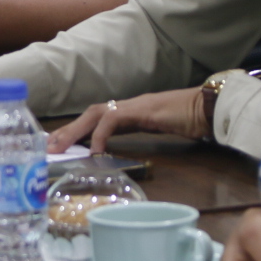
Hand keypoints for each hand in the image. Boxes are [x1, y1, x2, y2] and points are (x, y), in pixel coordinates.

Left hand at [45, 87, 206, 153]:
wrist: (211, 108)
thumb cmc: (190, 121)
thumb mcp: (159, 132)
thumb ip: (140, 137)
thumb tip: (121, 154)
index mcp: (130, 112)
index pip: (95, 119)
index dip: (76, 130)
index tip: (59, 145)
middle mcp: (129, 106)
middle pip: (89, 114)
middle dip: (67, 131)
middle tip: (48, 148)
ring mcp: (135, 106)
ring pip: (96, 113)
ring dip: (75, 130)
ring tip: (60, 147)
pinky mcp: (142, 110)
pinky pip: (114, 119)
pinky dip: (101, 134)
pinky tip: (95, 150)